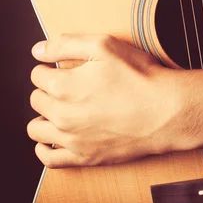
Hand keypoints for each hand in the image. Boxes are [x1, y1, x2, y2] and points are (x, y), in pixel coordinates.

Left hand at [26, 34, 183, 167]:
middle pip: (36, 100)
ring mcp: (71, 139)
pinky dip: (44, 148)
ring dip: (44, 117)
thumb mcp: (104, 45)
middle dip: (47, 90)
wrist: (166, 111)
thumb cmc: (140, 78)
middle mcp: (61, 115)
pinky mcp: (84, 157)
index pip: (37, 75)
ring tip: (61, 109)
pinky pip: (49, 159)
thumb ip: (65, 44)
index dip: (50, 68)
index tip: (64, 68)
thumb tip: (38, 49)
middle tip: (69, 86)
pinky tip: (52, 139)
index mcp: (63, 86)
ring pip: (36, 129)